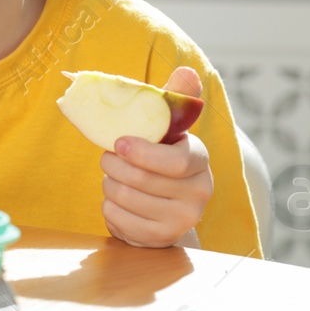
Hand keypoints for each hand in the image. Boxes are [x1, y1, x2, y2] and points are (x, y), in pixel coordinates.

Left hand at [99, 66, 212, 248]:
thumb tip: (187, 70)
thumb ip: (175, 98)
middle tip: (110, 158)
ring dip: (109, 184)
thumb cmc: (160, 156)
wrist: (165, 206)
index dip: (142, 153)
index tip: (118, 143)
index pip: (176, 162)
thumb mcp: (168, 127)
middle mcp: (199, 194)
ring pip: (124, 197)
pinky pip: (117, 218)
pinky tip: (120, 202)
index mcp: (200, 160)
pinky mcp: (160, 240)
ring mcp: (182, 220)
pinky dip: (108, 207)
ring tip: (117, 178)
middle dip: (113, 165)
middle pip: (141, 179)